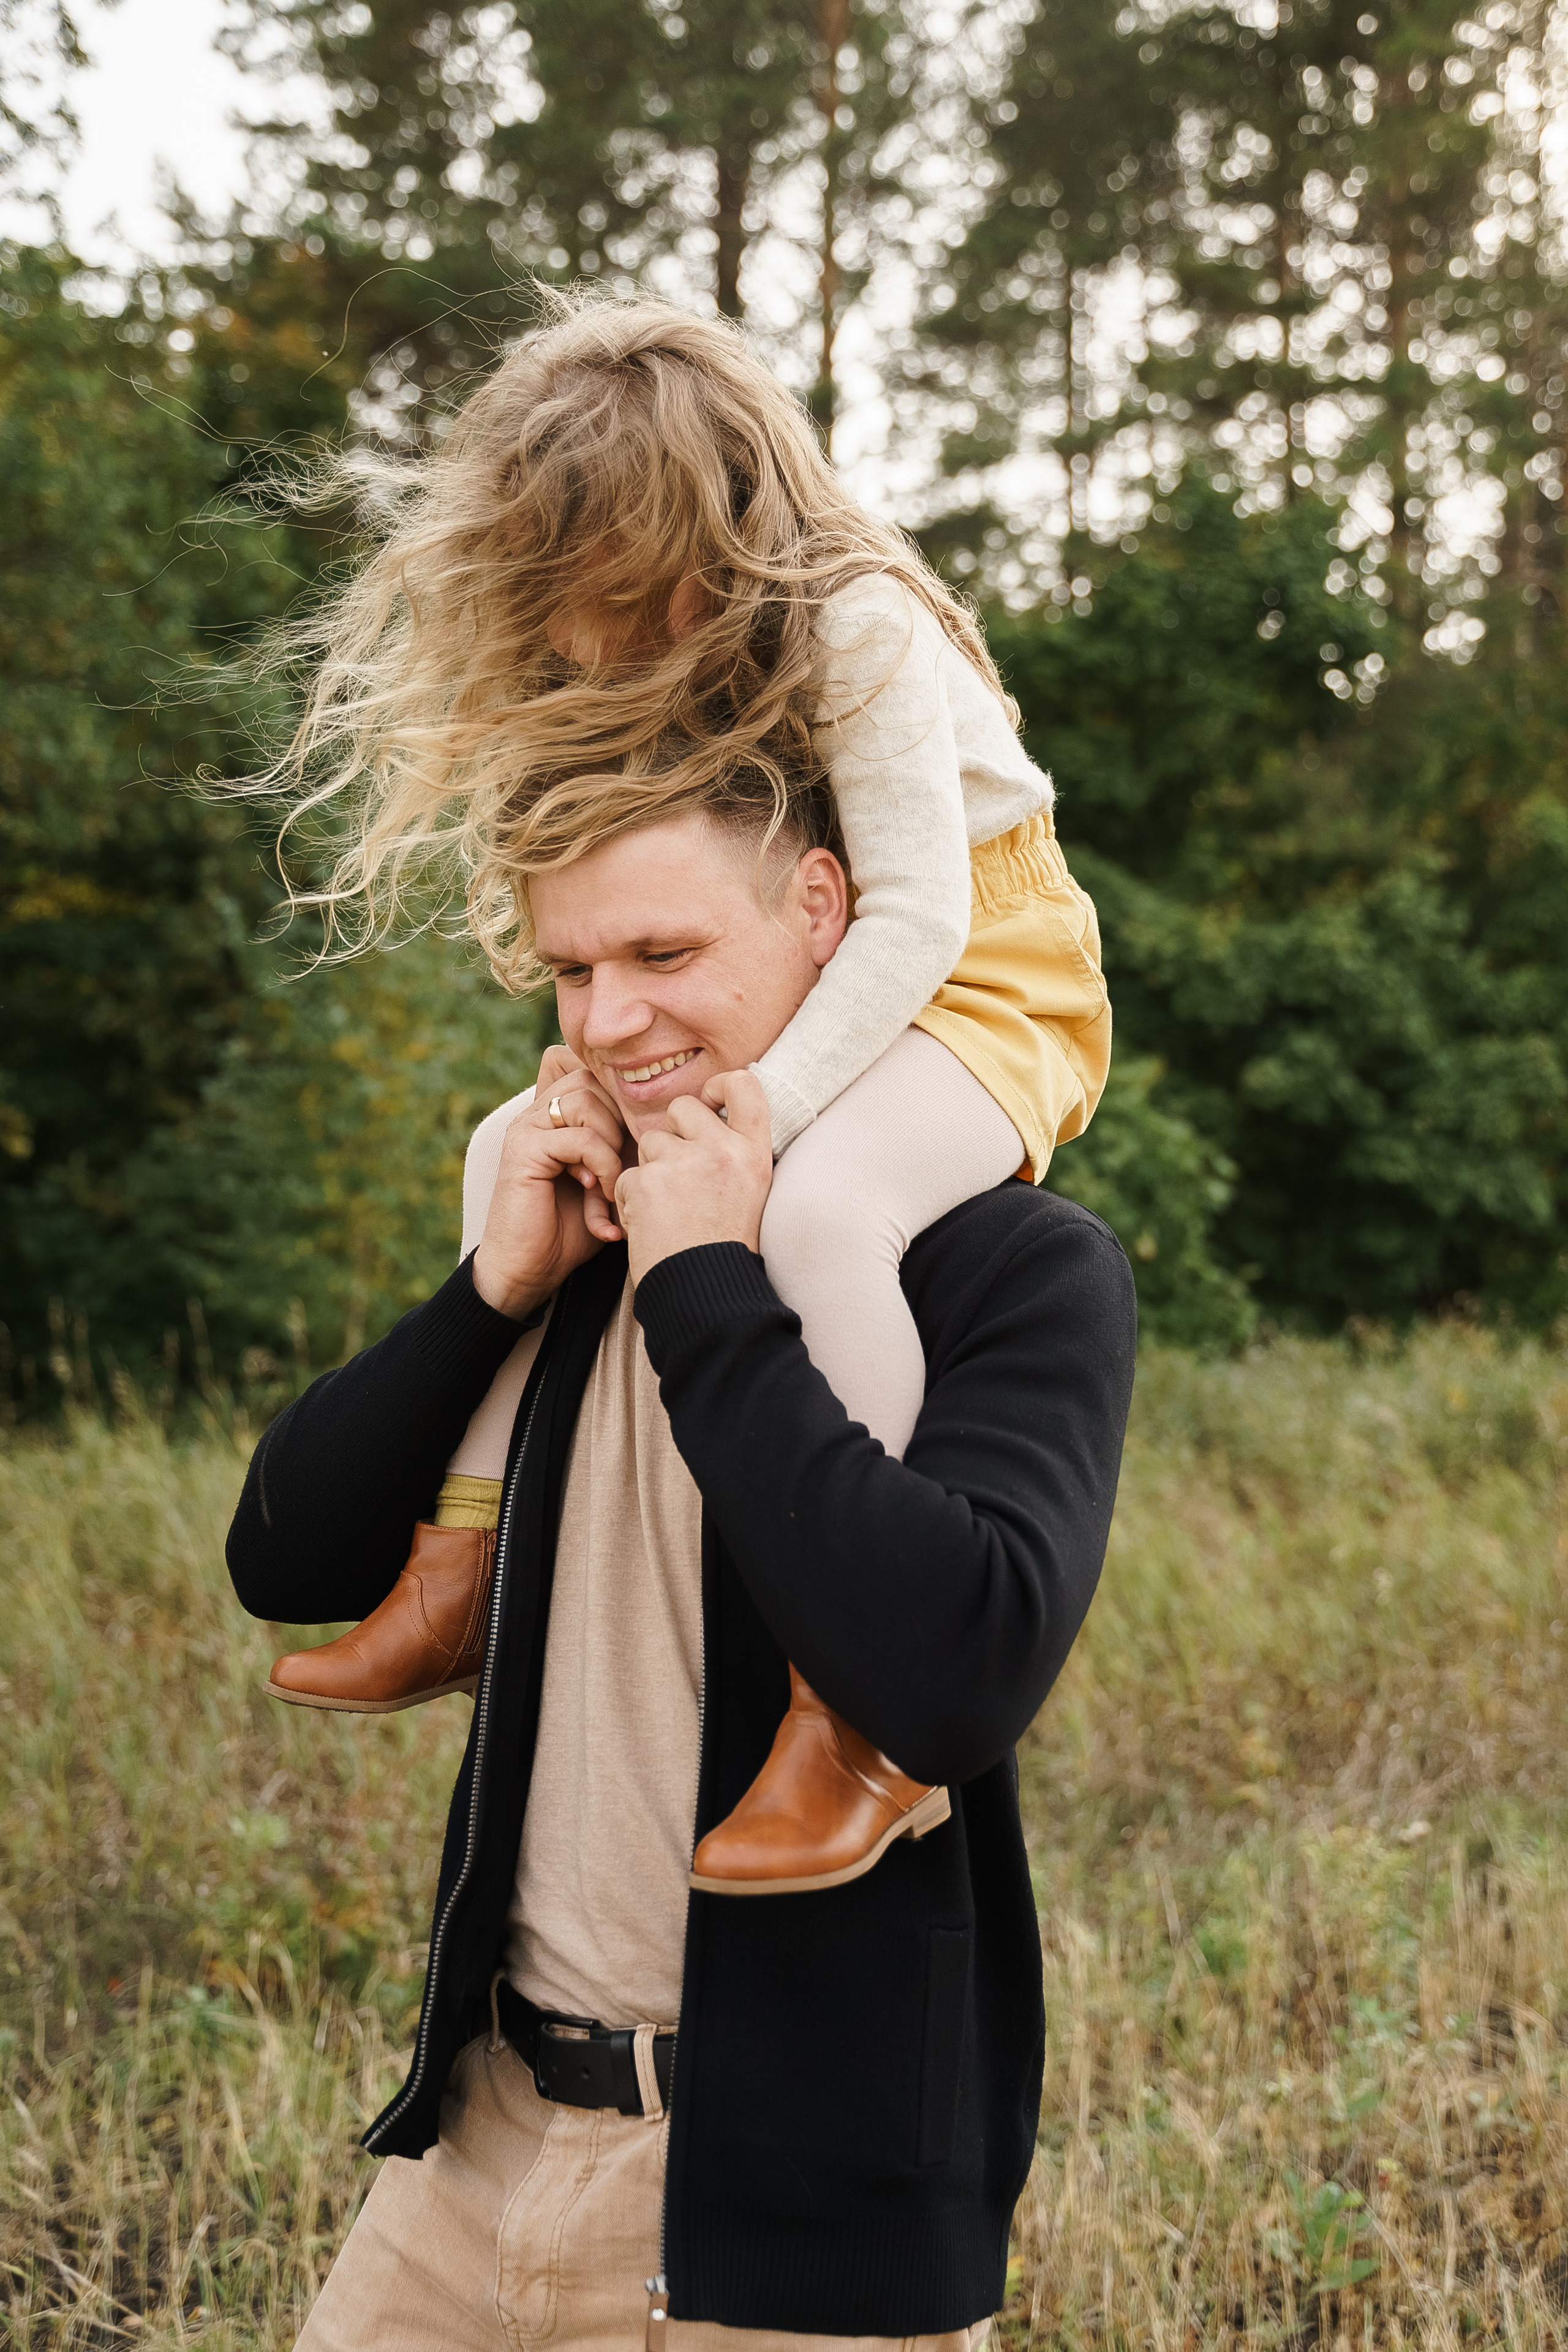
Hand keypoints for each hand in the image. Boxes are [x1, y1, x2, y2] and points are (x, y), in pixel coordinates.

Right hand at [471, 1045, 628, 1318]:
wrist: (530, 1269)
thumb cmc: (572, 1228)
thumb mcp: (610, 1179)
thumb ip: (625, 1146)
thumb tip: (665, 1119)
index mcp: (557, 1112)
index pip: (599, 1075)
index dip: (625, 1107)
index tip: (634, 1149)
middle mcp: (539, 1111)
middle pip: (595, 1080)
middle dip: (620, 1123)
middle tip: (622, 1167)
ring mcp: (528, 1126)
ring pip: (588, 1102)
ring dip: (611, 1145)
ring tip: (609, 1184)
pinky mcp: (523, 1149)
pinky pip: (579, 1138)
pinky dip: (601, 1165)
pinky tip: (597, 1192)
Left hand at [613, 1070, 774, 1288]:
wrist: (705, 1293)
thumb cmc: (726, 1247)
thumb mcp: (750, 1191)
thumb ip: (734, 1151)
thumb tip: (711, 1114)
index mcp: (754, 1152)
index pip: (744, 1084)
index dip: (720, 1085)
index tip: (711, 1101)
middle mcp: (721, 1150)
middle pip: (683, 1109)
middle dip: (674, 1135)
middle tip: (682, 1176)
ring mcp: (682, 1164)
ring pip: (649, 1142)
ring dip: (651, 1170)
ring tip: (669, 1209)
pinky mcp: (645, 1182)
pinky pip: (627, 1174)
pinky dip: (631, 1198)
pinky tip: (652, 1224)